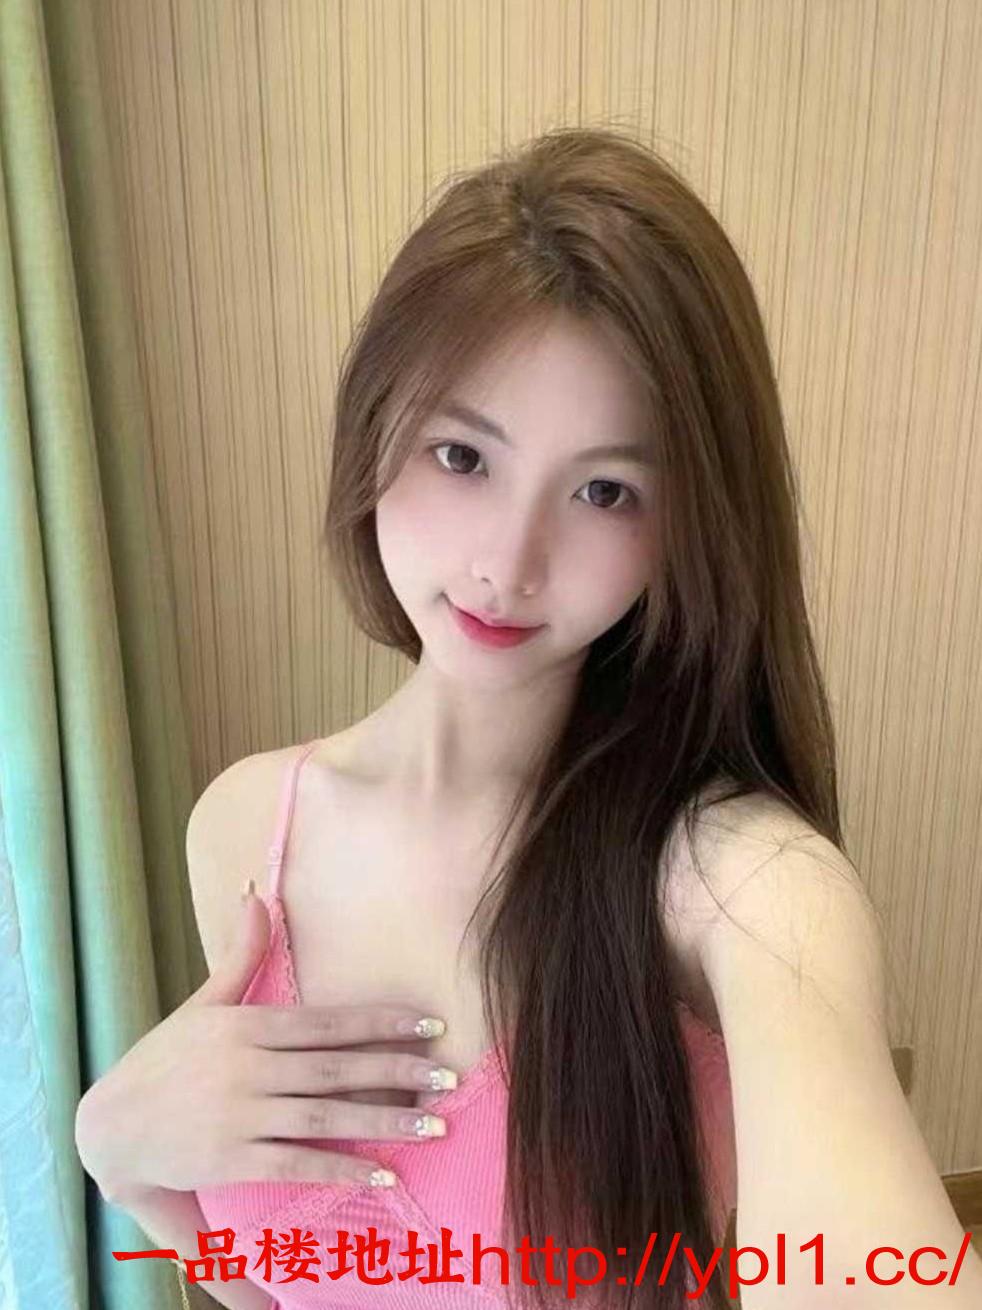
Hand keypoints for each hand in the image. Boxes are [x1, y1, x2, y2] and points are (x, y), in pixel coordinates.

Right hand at [75, 888, 451, 1199]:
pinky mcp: (233, 1159)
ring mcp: (242, 1116)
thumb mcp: (203, 1003)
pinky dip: (341, 1166)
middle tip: (448, 1076)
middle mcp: (249, 1068)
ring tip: (434, 1128)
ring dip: (383, 1122)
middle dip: (397, 1071)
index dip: (382, 1023)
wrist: (113, 1127)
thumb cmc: (166, 1059)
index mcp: (248, 1026)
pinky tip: (383, 1171)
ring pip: (325, 1117)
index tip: (431, 1026)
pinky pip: (297, 1163)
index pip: (329, 1023)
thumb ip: (241, 954)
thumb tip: (255, 892)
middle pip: (336, 1069)